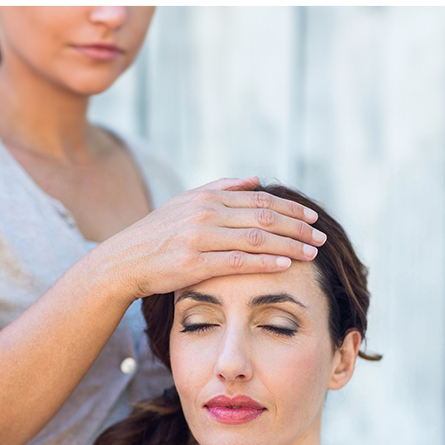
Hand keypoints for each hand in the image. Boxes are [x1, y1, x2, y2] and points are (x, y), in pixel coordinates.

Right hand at [96, 176, 326, 301]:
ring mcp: (200, 237)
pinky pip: (238, 261)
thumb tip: (256, 179)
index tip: (312, 219)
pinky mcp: (194, 263)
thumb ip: (222, 187)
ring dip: (289, 245)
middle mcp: (206, 212)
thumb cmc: (157, 234)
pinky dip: (265, 262)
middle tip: (321, 237)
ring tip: (312, 253)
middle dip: (297, 228)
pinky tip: (286, 264)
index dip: (290, 210)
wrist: (124, 260)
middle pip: (264, 217)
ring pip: (256, 238)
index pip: (260, 200)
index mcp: (208, 196)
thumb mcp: (186, 202)